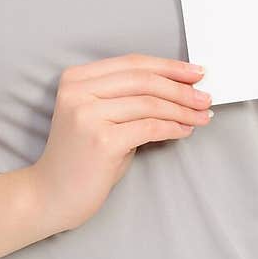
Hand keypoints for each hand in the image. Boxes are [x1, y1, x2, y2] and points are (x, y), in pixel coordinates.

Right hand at [32, 53, 213, 230]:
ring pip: (149, 103)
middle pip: (143, 80)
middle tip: (205, 96)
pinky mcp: (101, 140)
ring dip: (182, 109)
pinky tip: (185, 130)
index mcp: (76, 78)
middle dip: (181, 87)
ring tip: (202, 115)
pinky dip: (173, 127)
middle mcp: (78, 91)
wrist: (51, 195)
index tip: (195, 72)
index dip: (169, 66)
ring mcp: (87, 115)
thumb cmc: (83, 158)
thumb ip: (129, 99)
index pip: (132, 63)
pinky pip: (149, 127)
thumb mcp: (101, 117)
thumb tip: (180, 89)